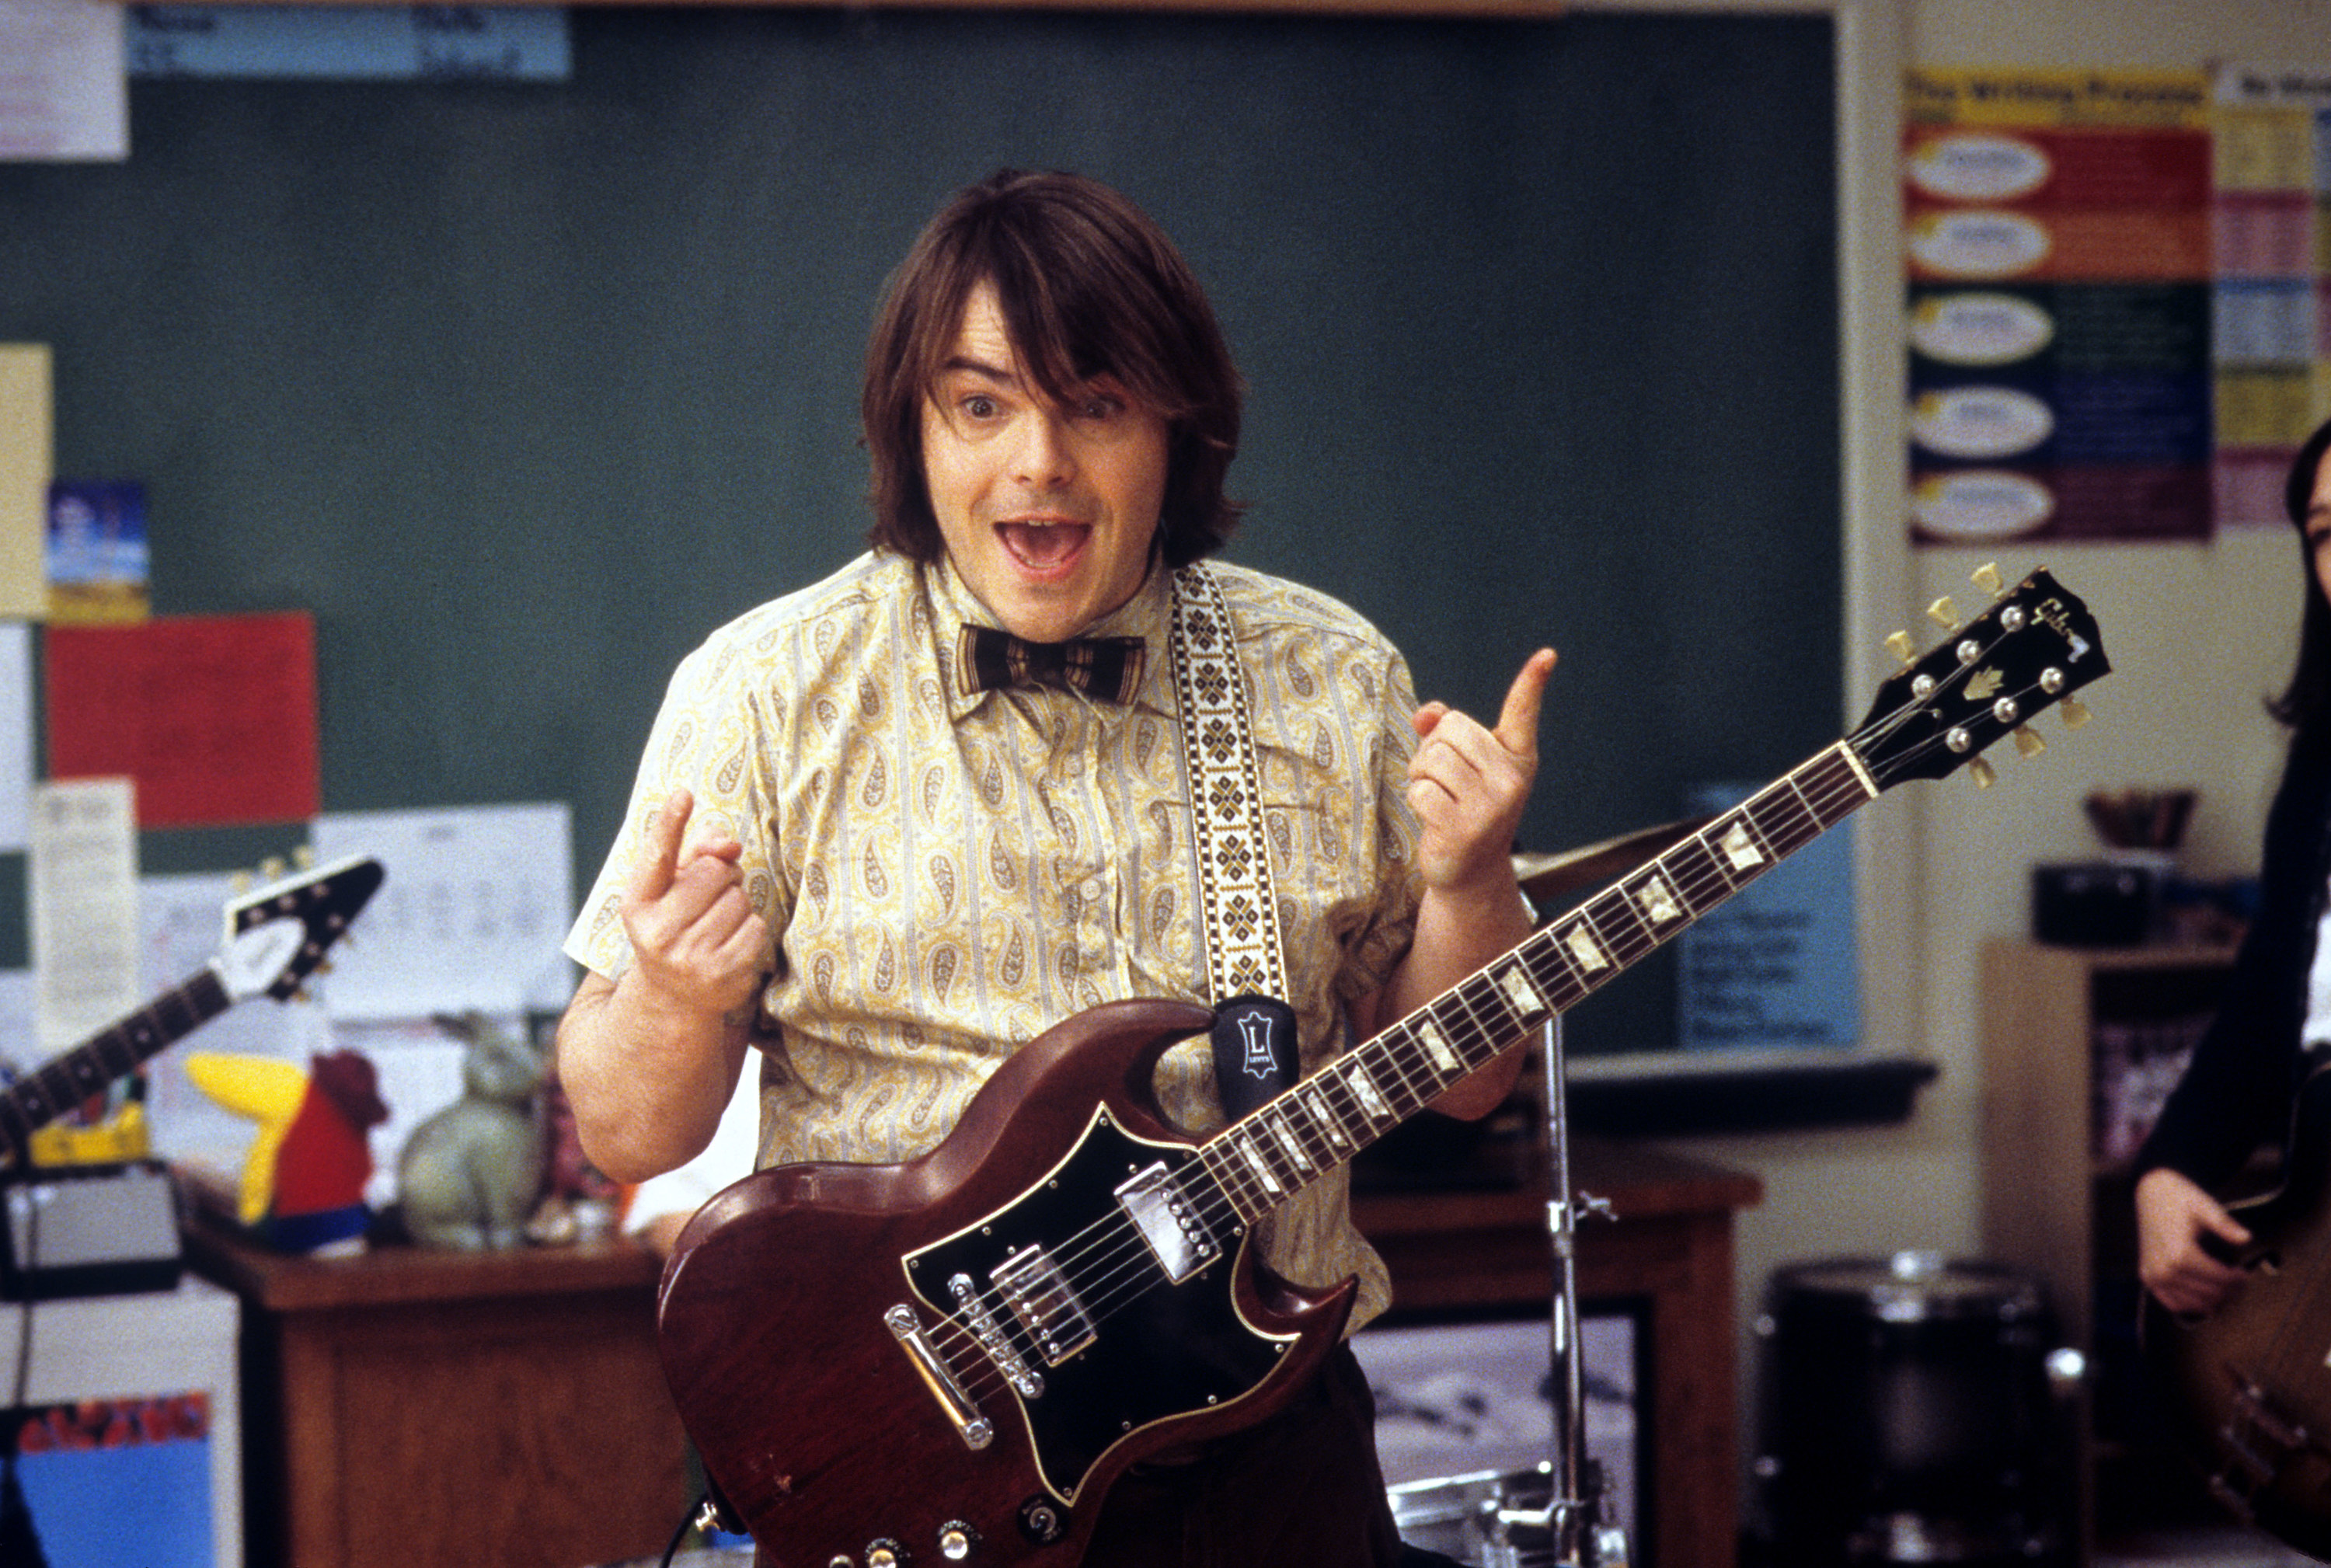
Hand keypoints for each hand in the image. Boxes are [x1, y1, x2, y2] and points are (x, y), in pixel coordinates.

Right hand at [620, 788, 770, 1026]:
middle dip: (722, 876)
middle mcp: (658, 933)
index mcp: (638, 905)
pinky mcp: (722, 975)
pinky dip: (751, 929)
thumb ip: (697, 853)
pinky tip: (730, 943)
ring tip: (717, 924)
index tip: (683, 793)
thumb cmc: (678, 925)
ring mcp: (690, 958)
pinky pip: (756, 926)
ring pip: (739, 899)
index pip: (658, 856)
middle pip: (715, 872)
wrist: (675, 996)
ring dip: (737, 905)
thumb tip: (728, 844)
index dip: (671, 823)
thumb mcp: (674, 890)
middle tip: (709, 897)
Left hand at [1407, 649, 1556, 894]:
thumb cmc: (1463, 807)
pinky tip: (1435, 819)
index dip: (1533, 681)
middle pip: (1451, 728)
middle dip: (1433, 749)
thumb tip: (1425, 713)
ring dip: (1421, 775)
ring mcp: (1492, 806)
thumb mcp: (1460, 766)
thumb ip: (1442, 732)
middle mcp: (1512, 778)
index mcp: (1517, 757)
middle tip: (1444, 778)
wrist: (1470, 871)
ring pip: (1432, 758)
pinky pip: (1421, 790)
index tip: (1547, 654)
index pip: (1522, 712)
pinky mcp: (1466, 828)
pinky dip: (1417, 800)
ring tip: (1438, 797)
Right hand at [2136, 1166, 2250, 1317]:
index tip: (2245, 1273)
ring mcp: (2153, 1275)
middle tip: (2239, 1282)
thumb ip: (2224, 1224)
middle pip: (2208, 1292)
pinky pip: (2170, 1302)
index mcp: (2180, 1253)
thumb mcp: (2204, 1206)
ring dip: (2212, 1300)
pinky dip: (2188, 1305)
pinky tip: (2202, 1301)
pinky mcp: (2147, 1276)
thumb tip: (2246, 1238)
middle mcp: (2164, 1269)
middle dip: (2228, 1290)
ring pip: (2192, 1302)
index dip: (2236, 1279)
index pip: (2218, 1278)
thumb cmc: (2179, 1197)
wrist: (2150, 1191)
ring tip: (2225, 1290)